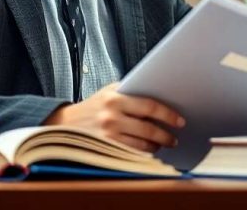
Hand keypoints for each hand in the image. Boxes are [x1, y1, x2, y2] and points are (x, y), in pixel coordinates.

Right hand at [45, 82, 184, 152]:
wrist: (66, 123)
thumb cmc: (95, 106)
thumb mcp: (110, 91)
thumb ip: (132, 92)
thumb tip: (162, 95)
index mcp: (115, 98)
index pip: (149, 106)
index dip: (168, 114)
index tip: (180, 120)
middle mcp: (111, 117)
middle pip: (148, 128)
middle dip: (166, 134)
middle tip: (175, 138)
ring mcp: (108, 135)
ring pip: (142, 144)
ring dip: (157, 146)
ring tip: (165, 144)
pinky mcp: (106, 149)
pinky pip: (132, 153)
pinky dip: (144, 153)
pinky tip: (151, 150)